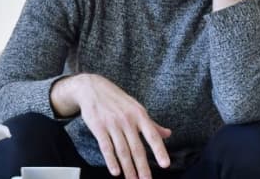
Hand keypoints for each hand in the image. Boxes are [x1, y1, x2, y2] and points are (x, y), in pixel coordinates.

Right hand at [53, 74, 170, 178]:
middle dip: (143, 167)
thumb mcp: (137, 108)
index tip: (165, 164)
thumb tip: (168, 134)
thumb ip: (152, 124)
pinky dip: (111, 161)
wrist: (92, 88)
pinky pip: (106, 147)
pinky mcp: (99, 128)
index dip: (159, 151)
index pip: (152, 136)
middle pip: (137, 148)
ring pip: (122, 151)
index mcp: (140, 115)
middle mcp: (128, 120)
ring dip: (128, 169)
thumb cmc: (117, 100)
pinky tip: (116, 172)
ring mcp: (113, 124)